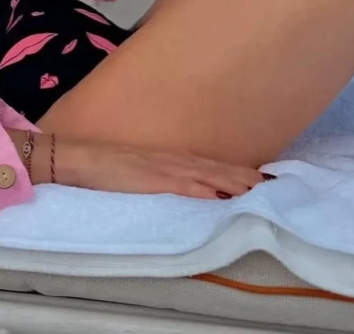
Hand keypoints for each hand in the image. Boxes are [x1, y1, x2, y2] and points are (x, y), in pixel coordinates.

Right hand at [52, 138, 267, 199]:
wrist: (80, 157)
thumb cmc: (106, 166)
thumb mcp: (140, 171)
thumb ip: (160, 176)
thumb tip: (183, 187)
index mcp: (169, 159)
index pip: (210, 164)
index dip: (236, 170)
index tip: (261, 176)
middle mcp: (172, 160)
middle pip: (215, 167)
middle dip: (243, 175)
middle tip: (273, 182)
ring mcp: (164, 168)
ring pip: (206, 174)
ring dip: (232, 180)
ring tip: (258, 187)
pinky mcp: (152, 178)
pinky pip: (183, 185)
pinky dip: (204, 188)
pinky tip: (221, 194)